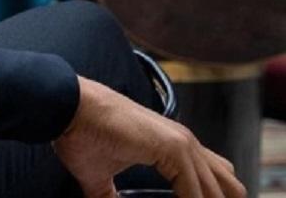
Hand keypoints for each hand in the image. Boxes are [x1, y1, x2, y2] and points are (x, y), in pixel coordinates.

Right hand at [53, 77, 244, 197]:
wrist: (67, 107)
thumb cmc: (80, 133)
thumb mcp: (98, 175)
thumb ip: (109, 195)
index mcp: (172, 147)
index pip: (209, 182)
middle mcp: (185, 143)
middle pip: (229, 186)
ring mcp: (182, 144)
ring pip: (222, 191)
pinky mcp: (174, 148)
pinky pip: (197, 194)